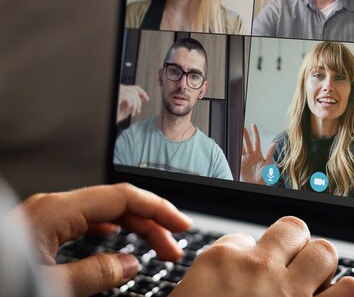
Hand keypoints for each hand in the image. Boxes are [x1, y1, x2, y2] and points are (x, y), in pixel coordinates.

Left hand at [17, 183, 191, 295]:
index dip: (158, 209)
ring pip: (103, 212)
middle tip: (173, 247)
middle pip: (117, 203)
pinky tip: (116, 243)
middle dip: (150, 222)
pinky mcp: (40, 229)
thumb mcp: (49, 287)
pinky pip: (86, 222)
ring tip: (153, 247)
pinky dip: (110, 231)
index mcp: (57, 210)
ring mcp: (46, 216)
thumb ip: (95, 275)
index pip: (123, 197)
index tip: (181, 224)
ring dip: (132, 228)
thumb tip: (129, 264)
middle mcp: (54, 206)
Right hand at [117, 84, 149, 122]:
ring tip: (133, 113)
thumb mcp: (130, 106)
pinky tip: (128, 109)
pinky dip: (130, 105)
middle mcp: (120, 88)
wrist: (112, 118)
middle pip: (135, 91)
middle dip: (139, 102)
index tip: (147, 99)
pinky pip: (129, 97)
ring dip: (135, 106)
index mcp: (123, 89)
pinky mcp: (117, 95)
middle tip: (138, 111)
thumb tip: (144, 97)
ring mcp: (118, 91)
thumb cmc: (118, 113)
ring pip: (133, 95)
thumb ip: (136, 100)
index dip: (143, 93)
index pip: (135, 88)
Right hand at [172, 216, 353, 296]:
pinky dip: (346, 294)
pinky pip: (350, 290)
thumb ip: (210, 287)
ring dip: (322, 268)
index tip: (246, 279)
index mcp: (220, 262)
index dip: (248, 259)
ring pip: (325, 251)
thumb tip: (229, 283)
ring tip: (313, 285)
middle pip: (292, 230)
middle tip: (287, 272)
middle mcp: (259, 268)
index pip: (244, 239)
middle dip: (293, 248)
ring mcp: (290, 292)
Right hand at [240, 124, 275, 183]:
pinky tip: (234, 144)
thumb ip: (270, 154)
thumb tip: (274, 144)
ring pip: (242, 147)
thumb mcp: (268, 165)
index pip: (256, 140)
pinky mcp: (240, 163)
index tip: (253, 125)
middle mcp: (251, 155)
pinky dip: (235, 149)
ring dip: (239, 140)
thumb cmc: (263, 177)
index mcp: (258, 154)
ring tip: (237, 133)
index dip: (255, 132)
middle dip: (245, 135)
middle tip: (242, 127)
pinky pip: (237, 155)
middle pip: (247, 142)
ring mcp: (245, 159)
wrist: (256, 185)